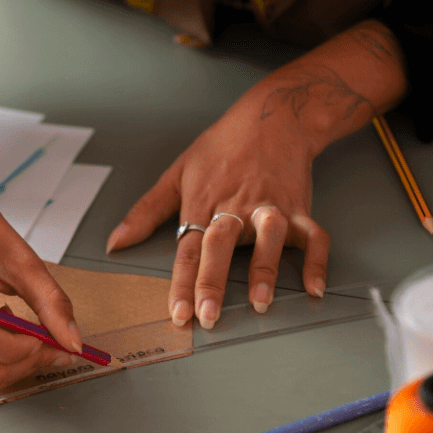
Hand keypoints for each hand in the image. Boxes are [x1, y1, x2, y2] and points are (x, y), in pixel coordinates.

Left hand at [106, 60, 376, 326]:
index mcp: (203, 204)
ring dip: (265, 270)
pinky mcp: (300, 207)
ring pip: (268, 239)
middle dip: (213, 281)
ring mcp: (270, 207)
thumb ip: (146, 212)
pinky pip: (313, 237)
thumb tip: (115, 243)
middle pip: (220, 246)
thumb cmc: (222, 148)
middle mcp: (236, 208)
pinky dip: (317, 262)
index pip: (187, 249)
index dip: (181, 283)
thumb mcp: (177, 173)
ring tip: (260, 302)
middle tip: (208, 315)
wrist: (273, 117)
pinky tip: (314, 288)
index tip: (178, 313)